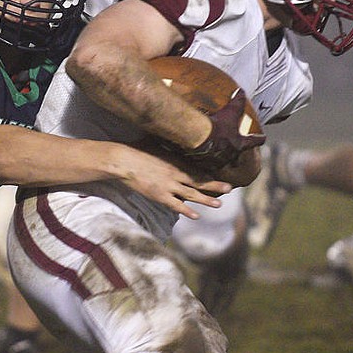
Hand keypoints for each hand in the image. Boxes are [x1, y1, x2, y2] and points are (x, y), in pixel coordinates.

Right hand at [114, 144, 230, 218]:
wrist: (123, 161)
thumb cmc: (136, 149)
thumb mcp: (156, 143)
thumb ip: (168, 145)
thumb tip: (176, 136)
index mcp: (176, 161)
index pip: (198, 169)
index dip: (211, 173)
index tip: (222, 175)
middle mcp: (176, 174)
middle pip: (199, 182)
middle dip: (215, 186)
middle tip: (230, 189)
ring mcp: (168, 187)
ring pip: (191, 195)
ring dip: (205, 200)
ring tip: (219, 205)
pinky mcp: (158, 196)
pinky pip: (175, 206)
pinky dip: (186, 211)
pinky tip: (196, 216)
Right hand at [182, 93, 265, 171]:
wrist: (199, 136)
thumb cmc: (218, 124)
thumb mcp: (230, 111)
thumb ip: (238, 102)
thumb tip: (241, 91)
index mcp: (240, 143)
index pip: (255, 141)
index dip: (260, 138)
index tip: (263, 137)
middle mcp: (231, 155)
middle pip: (236, 153)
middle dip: (235, 150)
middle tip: (231, 145)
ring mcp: (219, 161)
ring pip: (221, 160)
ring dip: (219, 155)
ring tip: (214, 151)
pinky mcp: (206, 164)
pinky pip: (207, 163)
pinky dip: (206, 160)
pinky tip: (202, 155)